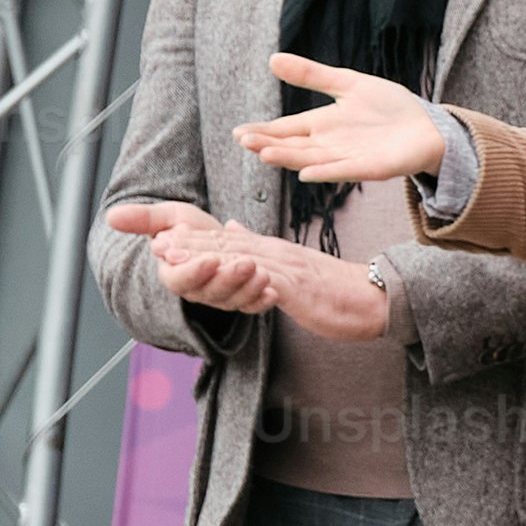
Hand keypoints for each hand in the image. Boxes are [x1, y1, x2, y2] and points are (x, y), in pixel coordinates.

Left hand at [103, 200, 387, 333]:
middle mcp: (275, 254)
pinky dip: (240, 276)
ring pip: (239, 259)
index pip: (226, 244)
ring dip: (204, 257)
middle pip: (225, 247)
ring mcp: (286, 268)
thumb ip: (261, 249)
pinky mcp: (297, 286)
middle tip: (155, 241)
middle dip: (188, 245)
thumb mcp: (292, 266)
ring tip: (175, 255)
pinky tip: (220, 276)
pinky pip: (265, 280)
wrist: (371, 296)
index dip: (193, 241)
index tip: (161, 238)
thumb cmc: (332, 288)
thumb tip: (231, 229)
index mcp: (272, 252)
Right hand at [236, 55, 450, 188]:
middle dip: (268, 145)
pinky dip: (325, 172)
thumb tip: (272, 59)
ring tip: (264, 155)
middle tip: (244, 141)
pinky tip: (306, 173)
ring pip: (311, 160)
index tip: (238, 132)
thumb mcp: (348, 83)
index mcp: (321, 125)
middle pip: (292, 146)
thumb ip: (312, 75)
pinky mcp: (370, 168)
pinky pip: (343, 171)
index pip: (285, 129)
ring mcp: (348, 158)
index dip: (262, 131)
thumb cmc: (387, 107)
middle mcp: (329, 145)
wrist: (426, 125)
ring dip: (288, 158)